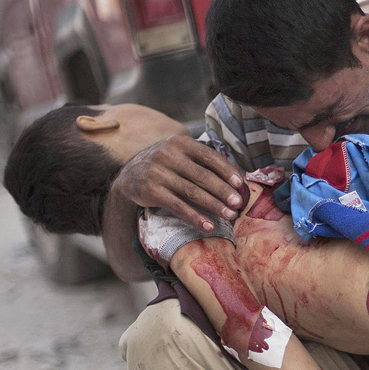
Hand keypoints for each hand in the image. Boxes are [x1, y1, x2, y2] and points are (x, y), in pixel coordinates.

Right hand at [113, 134, 245, 231]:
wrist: (128, 176)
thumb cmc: (164, 165)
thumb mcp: (180, 155)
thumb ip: (203, 161)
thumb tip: (237, 173)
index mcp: (179, 143)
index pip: (208, 156)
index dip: (226, 171)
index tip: (240, 184)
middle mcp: (168, 155)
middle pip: (202, 175)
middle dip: (223, 191)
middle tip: (239, 203)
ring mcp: (158, 173)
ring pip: (192, 192)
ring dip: (213, 205)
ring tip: (229, 215)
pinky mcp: (151, 191)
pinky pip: (178, 206)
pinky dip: (195, 217)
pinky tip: (208, 226)